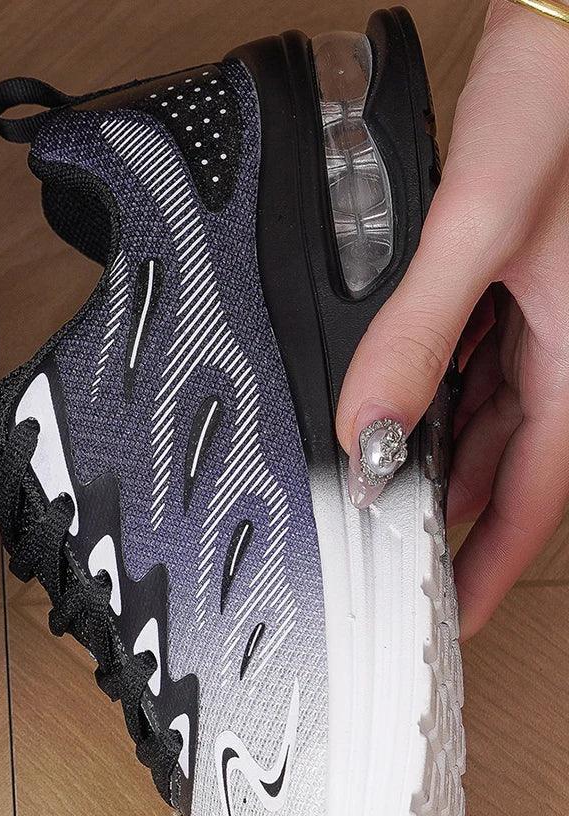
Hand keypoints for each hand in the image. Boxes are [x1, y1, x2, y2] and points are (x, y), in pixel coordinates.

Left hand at [335, 0, 568, 637]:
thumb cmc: (568, 96)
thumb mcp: (480, 226)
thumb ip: (416, 331)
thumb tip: (369, 428)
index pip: (533, 495)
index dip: (489, 563)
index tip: (455, 617)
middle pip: (510, 464)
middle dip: (454, 515)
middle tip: (399, 559)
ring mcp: (555, 315)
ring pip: (495, 416)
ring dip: (442, 455)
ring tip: (389, 496)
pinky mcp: (529, 282)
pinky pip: (486, 363)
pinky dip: (445, 392)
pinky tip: (406, 401)